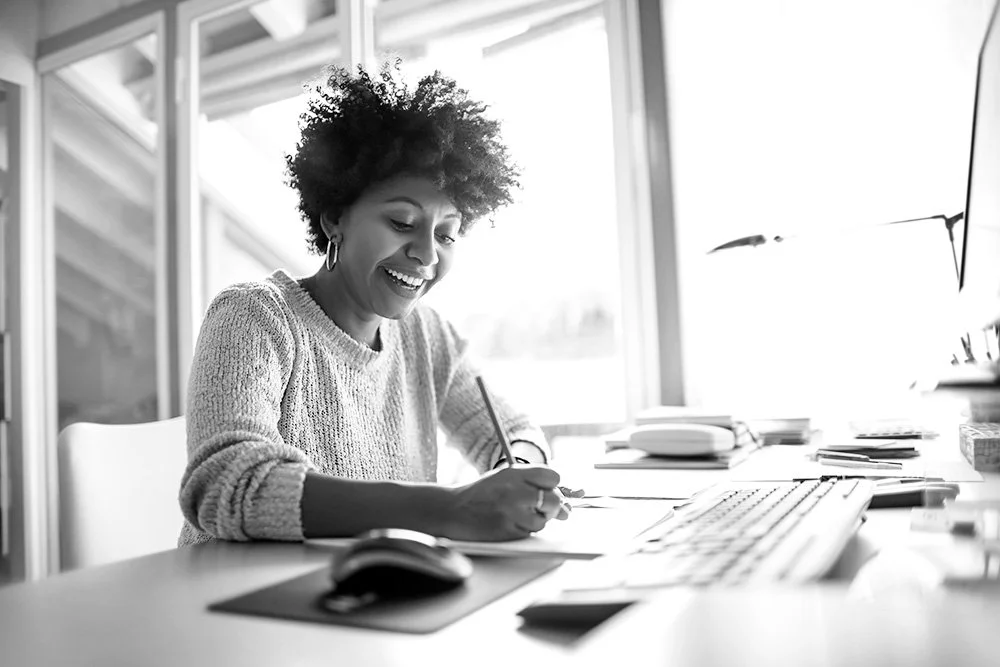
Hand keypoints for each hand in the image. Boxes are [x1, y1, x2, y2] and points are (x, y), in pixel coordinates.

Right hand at [444, 465, 563, 540]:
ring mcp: (511, 512)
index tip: (546, 490)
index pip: (552, 477)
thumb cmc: (482, 494)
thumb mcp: (504, 478)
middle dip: (551, 506)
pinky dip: (525, 530)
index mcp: (514, 473)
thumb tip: (567, 504)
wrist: (452, 511)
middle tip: (539, 507)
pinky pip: (530, 533)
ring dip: (536, 520)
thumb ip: (532, 484)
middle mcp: (514, 491)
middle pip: (553, 500)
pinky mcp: (508, 531)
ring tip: (516, 514)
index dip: (552, 485)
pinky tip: (508, 523)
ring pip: (544, 520)